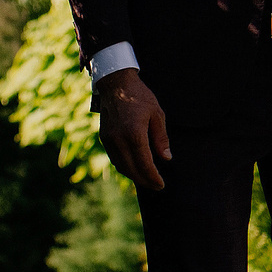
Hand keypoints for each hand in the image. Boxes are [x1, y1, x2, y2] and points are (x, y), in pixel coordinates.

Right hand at [98, 68, 170, 190]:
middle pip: (131, 169)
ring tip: (147, 180)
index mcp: (134, 134)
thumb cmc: (140, 97)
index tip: (161, 184)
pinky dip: (124, 166)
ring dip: (134, 176)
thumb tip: (166, 158)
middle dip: (144, 181)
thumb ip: (161, 138)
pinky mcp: (104, 138)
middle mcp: (119, 140)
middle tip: (156, 186)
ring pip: (121, 166)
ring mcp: (109, 140)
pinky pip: (114, 158)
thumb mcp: (157, 114)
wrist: (116, 84)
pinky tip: (134, 168)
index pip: (144, 164)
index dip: (153, 177)